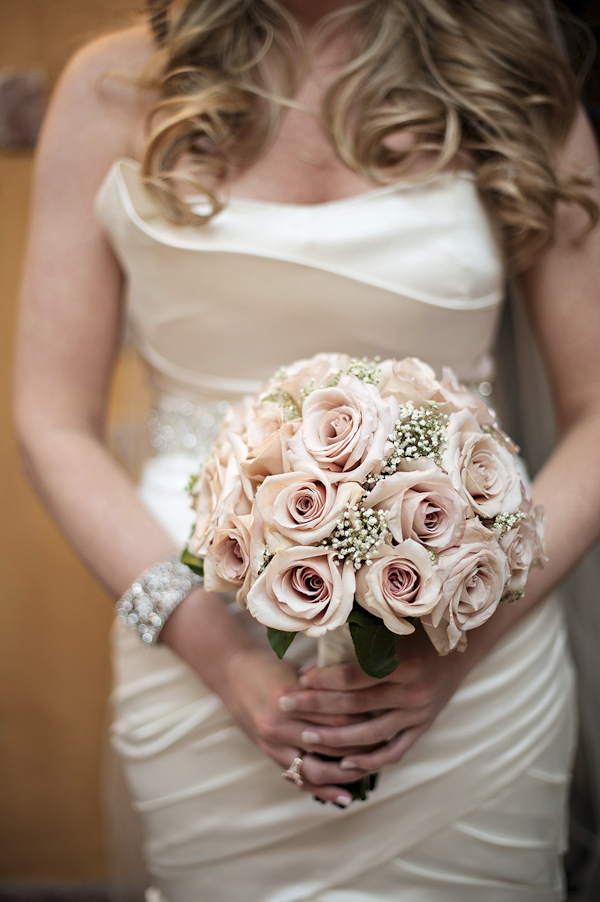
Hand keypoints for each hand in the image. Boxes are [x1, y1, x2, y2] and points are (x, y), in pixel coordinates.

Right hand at [221, 644, 372, 805]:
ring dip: (345, 774)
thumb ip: (326, 684)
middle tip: (386, 748)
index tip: (385, 721)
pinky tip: (344, 796)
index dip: (364, 721)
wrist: (229, 672)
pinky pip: (299, 778)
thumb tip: (365, 691)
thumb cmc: (268, 665)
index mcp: (291, 698)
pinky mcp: (268, 753)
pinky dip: (322, 789)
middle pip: (330, 745)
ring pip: (316, 768)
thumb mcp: (298, 669)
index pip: (336, 717)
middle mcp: (281, 724)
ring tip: (370, 772)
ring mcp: (272, 742)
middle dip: (360, 749)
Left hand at [277, 624, 475, 774]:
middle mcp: (413, 693)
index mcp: (405, 664)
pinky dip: (369, 760)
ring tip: (306, 736)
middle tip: (286, 705)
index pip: (355, 677)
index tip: (299, 678)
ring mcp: (419, 715)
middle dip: (317, 706)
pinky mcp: (423, 728)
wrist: (465, 646)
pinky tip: (343, 762)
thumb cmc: (422, 631)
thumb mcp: (395, 629)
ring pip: (370, 735)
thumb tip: (319, 649)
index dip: (324, 679)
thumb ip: (361, 639)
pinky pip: (394, 751)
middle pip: (356, 706)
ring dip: (335, 738)